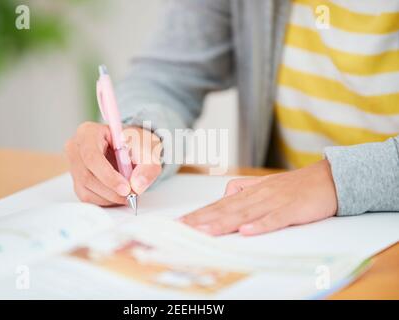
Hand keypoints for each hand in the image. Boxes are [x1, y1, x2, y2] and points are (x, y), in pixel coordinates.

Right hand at [65, 122, 161, 205]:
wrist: (132, 147)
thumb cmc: (136, 143)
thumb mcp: (148, 149)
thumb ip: (147, 166)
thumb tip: (137, 185)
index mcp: (88, 132)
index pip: (92, 157)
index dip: (108, 175)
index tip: (126, 188)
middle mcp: (76, 148)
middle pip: (87, 176)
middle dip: (112, 190)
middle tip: (132, 194)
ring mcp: (73, 165)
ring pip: (86, 189)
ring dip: (110, 196)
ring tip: (129, 192)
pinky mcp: (77, 181)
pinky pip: (87, 197)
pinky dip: (106, 200)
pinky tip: (118, 193)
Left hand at [180, 160, 337, 235]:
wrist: (328, 178)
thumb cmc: (295, 186)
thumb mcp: (266, 186)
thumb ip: (244, 189)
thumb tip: (225, 193)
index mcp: (250, 192)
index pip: (219, 205)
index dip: (199, 214)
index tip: (180, 223)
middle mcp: (257, 195)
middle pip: (226, 209)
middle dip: (202, 220)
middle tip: (182, 229)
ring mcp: (274, 201)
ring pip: (245, 213)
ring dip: (224, 223)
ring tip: (204, 231)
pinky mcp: (292, 209)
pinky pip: (275, 218)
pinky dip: (261, 225)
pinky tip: (247, 231)